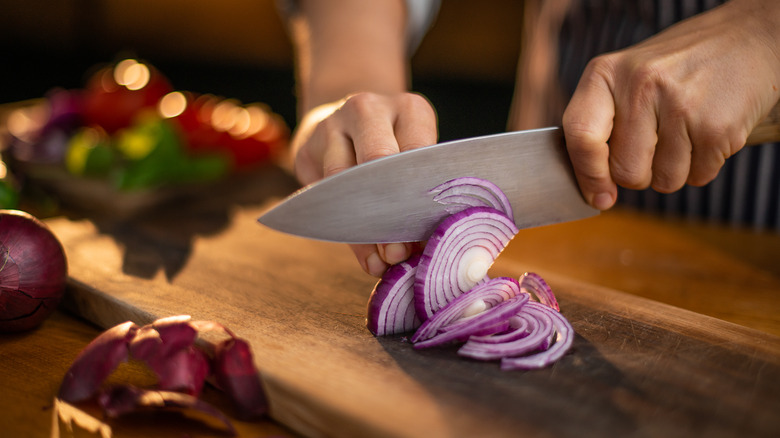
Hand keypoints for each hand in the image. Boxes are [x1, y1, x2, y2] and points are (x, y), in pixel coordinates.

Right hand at [290, 91, 437, 275]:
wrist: (343, 121)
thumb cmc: (394, 148)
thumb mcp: (416, 157)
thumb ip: (420, 194)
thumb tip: (425, 250)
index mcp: (408, 109)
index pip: (418, 150)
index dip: (422, 194)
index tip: (427, 233)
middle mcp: (368, 109)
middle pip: (378, 159)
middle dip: (390, 211)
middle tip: (399, 252)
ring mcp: (332, 125)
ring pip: (344, 180)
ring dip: (364, 228)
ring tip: (381, 262)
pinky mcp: (305, 149)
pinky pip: (324, 195)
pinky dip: (345, 231)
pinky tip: (364, 256)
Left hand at [562, 0, 779, 209]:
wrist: (747, 38)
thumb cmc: (676, 68)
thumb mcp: (626, 77)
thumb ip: (601, 125)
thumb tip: (594, 190)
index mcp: (606, 73)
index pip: (580, 136)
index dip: (588, 175)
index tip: (600, 197)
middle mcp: (640, 85)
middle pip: (625, 171)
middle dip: (641, 172)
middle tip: (657, 142)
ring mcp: (680, 105)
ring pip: (663, 181)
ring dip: (675, 170)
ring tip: (686, 131)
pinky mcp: (716, 126)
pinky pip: (698, 177)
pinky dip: (704, 165)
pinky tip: (707, 131)